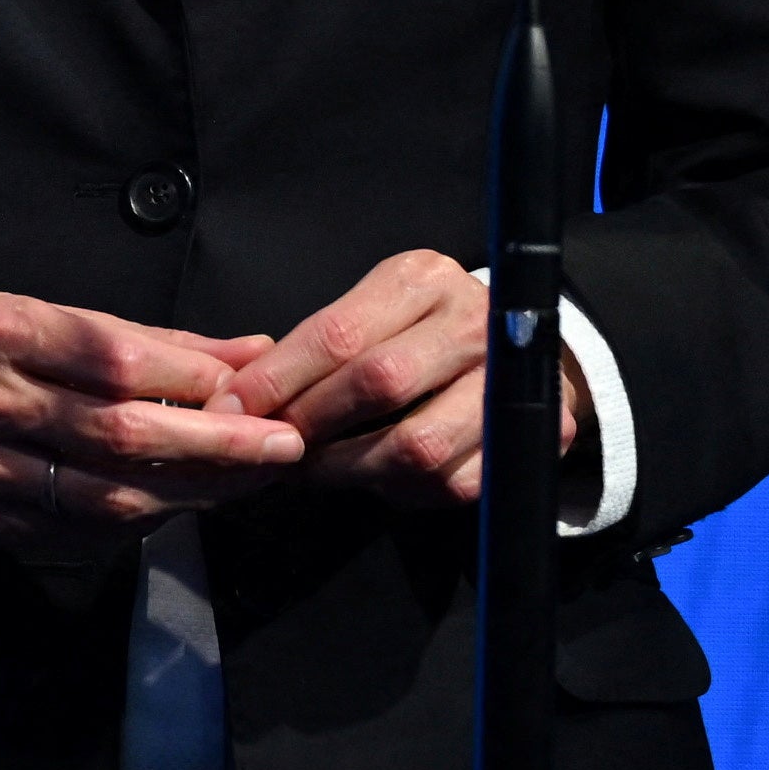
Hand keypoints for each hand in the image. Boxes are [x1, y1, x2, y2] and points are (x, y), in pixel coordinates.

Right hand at [0, 292, 307, 551]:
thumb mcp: (50, 314)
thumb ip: (153, 342)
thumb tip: (252, 356)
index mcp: (1, 335)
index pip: (117, 362)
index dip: (197, 383)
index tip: (258, 395)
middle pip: (121, 436)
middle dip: (217, 447)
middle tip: (283, 449)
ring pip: (104, 497)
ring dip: (190, 494)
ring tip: (244, 483)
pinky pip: (74, 532)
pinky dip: (137, 522)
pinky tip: (176, 505)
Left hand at [223, 246, 584, 507]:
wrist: (522, 348)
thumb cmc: (420, 330)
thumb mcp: (373, 311)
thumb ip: (317, 346)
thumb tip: (238, 397)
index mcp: (424, 280)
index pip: (337, 333)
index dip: (277, 378)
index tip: (232, 407)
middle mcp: (475, 323)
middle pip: (379, 383)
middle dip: (311, 422)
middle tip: (272, 444)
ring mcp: (511, 382)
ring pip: (417, 444)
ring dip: (350, 467)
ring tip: (314, 468)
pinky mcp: (536, 437)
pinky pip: (451, 481)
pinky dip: (401, 489)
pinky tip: (374, 477)